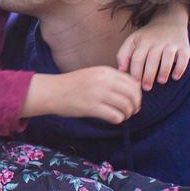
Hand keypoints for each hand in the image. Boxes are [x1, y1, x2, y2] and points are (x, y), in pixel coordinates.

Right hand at [23, 67, 141, 123]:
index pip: (132, 83)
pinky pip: (115, 116)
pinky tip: (113, 119)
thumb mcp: (93, 74)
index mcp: (106, 71)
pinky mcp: (91, 107)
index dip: (137, 94)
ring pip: (126, 106)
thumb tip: (131, 91)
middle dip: (135, 105)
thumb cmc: (72, 85)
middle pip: (133, 94)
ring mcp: (98, 94)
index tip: (133, 101)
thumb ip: (111, 79)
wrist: (52, 91)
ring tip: (122, 116)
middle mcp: (104, 80)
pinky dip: (118, 119)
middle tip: (131, 111)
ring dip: (127, 114)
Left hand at [117, 19, 189, 89]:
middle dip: (148, 75)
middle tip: (146, 87)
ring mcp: (171, 44)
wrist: (169, 20)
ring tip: (161, 81)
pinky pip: (183, 57)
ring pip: (168, 58)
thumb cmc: (147, 37)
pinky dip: (180, 68)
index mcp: (143, 42)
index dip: (135, 72)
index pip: (137, 58)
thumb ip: (123, 54)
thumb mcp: (132, 40)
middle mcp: (157, 42)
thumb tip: (121, 70)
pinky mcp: (184, 46)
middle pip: (152, 60)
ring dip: (164, 71)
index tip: (135, 84)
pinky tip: (175, 77)